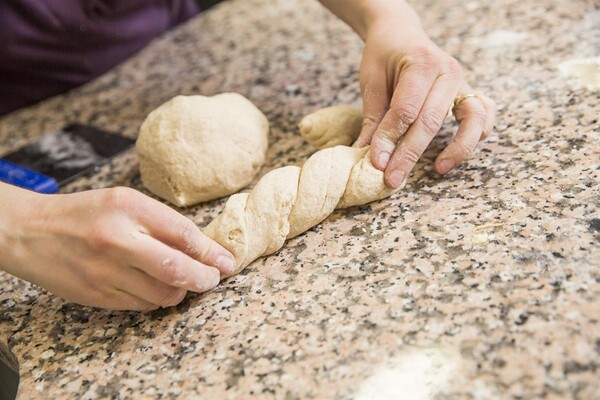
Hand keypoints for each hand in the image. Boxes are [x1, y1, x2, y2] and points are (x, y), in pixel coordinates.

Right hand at [0, 185, 234, 310]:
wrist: (29, 232)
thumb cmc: (83, 213)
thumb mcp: (124, 202)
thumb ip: (161, 222)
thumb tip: (202, 247)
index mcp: (127, 208)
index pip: (183, 233)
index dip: (210, 251)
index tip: (226, 261)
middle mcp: (117, 240)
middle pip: (177, 269)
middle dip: (204, 278)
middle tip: (214, 279)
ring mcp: (105, 272)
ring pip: (163, 293)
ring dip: (182, 291)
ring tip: (185, 282)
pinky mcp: (97, 296)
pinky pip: (142, 305)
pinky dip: (157, 299)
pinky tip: (156, 286)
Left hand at [354, 20, 495, 187]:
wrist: (401, 34)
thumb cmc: (384, 57)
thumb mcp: (372, 82)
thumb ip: (373, 119)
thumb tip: (367, 156)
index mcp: (420, 62)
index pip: (406, 109)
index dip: (390, 139)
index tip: (376, 163)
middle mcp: (447, 71)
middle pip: (431, 120)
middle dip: (410, 154)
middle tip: (393, 179)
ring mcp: (463, 82)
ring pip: (471, 119)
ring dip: (457, 148)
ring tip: (438, 169)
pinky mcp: (469, 92)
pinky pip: (484, 114)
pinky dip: (477, 134)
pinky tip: (460, 151)